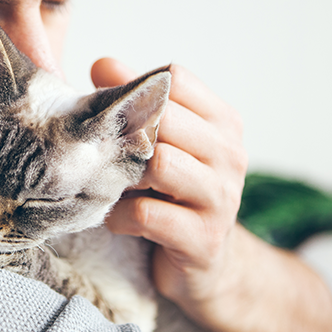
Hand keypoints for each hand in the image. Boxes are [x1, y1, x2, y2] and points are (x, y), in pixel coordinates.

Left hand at [91, 58, 331, 331]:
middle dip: (125, 134)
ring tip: (113, 186)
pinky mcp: (204, 239)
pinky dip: (120, 215)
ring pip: (158, 163)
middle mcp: (230, 154)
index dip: (134, 87)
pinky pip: (147, 213)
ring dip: (122, 176)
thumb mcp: (164, 145)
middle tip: (102, 152)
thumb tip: (101, 64)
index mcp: (223, 123)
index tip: (108, 108)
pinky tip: (118, 219)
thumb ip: (138, 105)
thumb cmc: (175, 197)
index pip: (176, 78)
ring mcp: (222, 198)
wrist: (209, 267)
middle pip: (164, 118)